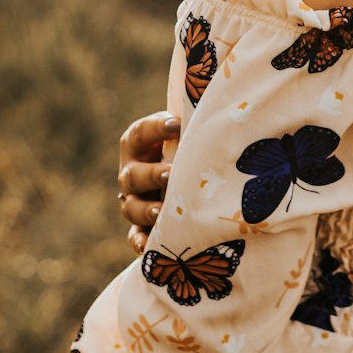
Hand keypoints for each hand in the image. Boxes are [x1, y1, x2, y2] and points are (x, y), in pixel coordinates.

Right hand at [117, 111, 179, 256]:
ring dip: (146, 210)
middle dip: (150, 175)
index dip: (155, 128)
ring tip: (162, 211)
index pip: (140, 133)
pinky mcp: (140, 226)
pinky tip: (149, 246)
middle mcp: (131, 172)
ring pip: (131, 208)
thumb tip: (221, 107)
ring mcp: (134, 201)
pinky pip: (135, 237)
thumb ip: (192, 122)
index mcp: (138, 145)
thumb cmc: (183, 145)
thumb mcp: (183, 132)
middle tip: (169, 174)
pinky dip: (140, 242)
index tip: (176, 124)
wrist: (176, 171)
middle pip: (132, 175)